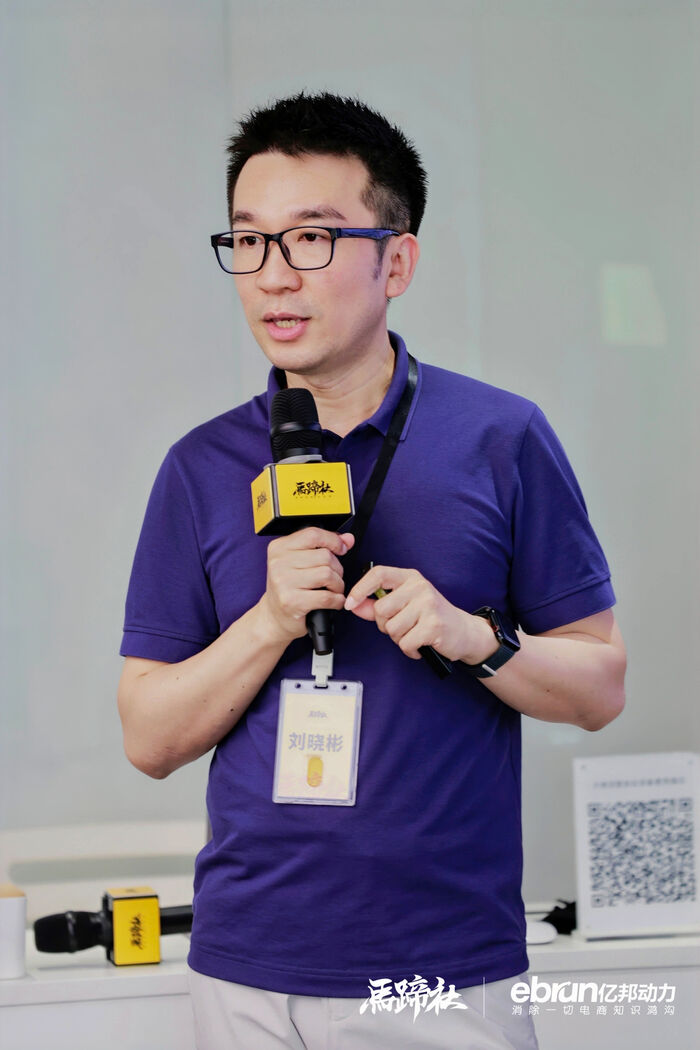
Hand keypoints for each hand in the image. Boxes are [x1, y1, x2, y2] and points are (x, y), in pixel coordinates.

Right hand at [257, 528, 354, 645]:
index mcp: (279, 547)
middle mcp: (278, 563)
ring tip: (333, 590)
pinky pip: (327, 597)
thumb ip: (323, 546)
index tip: (341, 549)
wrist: (273, 617)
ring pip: (327, 574)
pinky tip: (333, 601)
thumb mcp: (301, 561)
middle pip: (324, 556)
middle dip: (337, 568)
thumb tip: (348, 539)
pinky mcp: (292, 602)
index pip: (313, 534)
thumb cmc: (289, 588)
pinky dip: (337, 600)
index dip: (333, 541)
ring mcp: (283, 582)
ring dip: (338, 584)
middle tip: (334, 577)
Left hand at [344, 566, 496, 663]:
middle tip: (403, 627)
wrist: (464, 632)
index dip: (360, 588)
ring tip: (414, 634)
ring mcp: (428, 605)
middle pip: (381, 610)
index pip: (378, 574)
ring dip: (399, 639)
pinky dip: (409, 650)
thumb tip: (354, 605)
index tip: (350, 603)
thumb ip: (378, 605)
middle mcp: (420, 587)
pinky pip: (405, 643)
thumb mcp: (405, 606)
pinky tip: (420, 645)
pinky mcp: (434, 625)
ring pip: (391, 629)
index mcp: (410, 578)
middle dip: (385, 625)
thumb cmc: (431, 618)